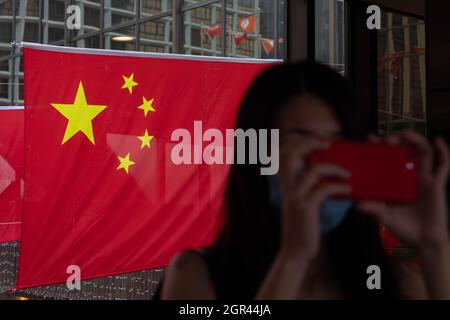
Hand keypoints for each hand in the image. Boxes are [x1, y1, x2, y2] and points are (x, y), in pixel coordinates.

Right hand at [277, 135, 350, 261]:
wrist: (296, 249)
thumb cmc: (304, 222)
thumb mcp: (302, 198)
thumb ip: (307, 182)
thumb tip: (327, 166)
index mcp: (286, 182)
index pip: (284, 152)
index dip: (300, 141)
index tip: (320, 140)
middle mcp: (287, 186)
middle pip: (291, 154)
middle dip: (310, 144)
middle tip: (329, 145)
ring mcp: (295, 196)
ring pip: (312, 170)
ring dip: (333, 168)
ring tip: (347, 173)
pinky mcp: (305, 208)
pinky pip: (323, 190)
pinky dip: (338, 187)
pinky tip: (348, 191)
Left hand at [357, 130, 449, 250]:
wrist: (423, 241)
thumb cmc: (403, 228)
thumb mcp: (383, 216)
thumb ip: (372, 208)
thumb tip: (356, 203)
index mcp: (394, 181)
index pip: (386, 159)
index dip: (379, 147)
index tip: (370, 138)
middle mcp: (408, 177)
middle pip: (404, 151)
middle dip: (396, 141)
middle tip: (386, 140)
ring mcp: (423, 179)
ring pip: (423, 152)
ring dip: (415, 139)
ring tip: (405, 133)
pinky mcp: (437, 185)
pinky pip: (443, 166)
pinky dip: (444, 151)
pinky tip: (438, 140)